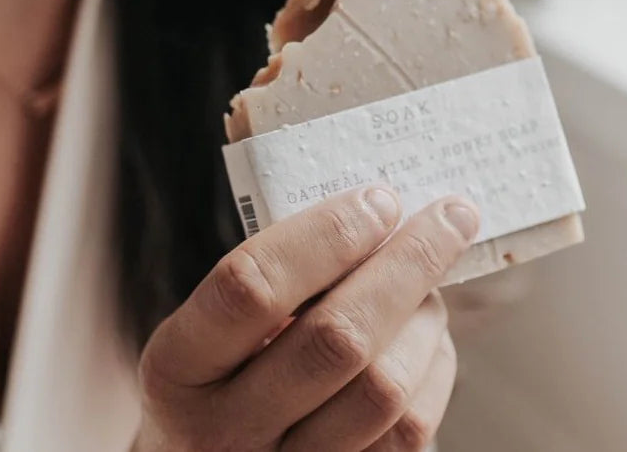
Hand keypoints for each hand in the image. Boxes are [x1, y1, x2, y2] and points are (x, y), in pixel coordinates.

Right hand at [130, 185, 478, 450]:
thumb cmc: (215, 380)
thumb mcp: (208, 333)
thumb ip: (273, 281)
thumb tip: (376, 213)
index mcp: (177, 367)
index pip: (251, 286)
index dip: (326, 235)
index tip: (380, 199)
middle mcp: (222, 433)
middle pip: (337, 339)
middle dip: (406, 264)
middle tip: (449, 216)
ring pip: (383, 390)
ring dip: (424, 319)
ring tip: (431, 283)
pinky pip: (407, 434)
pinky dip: (432, 370)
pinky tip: (426, 337)